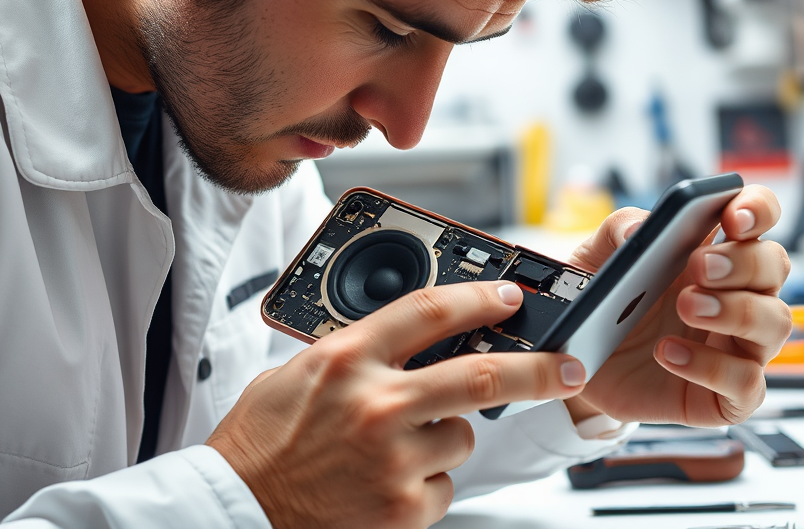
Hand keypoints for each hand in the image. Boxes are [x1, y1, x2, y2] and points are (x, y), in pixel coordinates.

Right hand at [207, 281, 585, 528]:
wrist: (234, 511)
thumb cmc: (259, 444)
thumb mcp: (295, 374)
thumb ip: (353, 353)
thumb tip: (401, 340)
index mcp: (347, 358)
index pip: (430, 310)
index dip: (479, 298)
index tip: (509, 297)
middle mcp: (377, 404)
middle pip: (482, 376)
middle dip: (538, 369)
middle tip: (568, 365)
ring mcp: (393, 459)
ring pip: (462, 437)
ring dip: (446, 436)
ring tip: (396, 446)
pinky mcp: (402, 509)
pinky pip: (442, 485)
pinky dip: (424, 482)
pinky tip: (384, 482)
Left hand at [567, 184, 791, 426]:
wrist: (578, 363)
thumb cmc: (602, 303)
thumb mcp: (594, 259)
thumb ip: (617, 231)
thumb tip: (642, 227)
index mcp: (711, 250)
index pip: (757, 217)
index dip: (757, 209)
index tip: (733, 216)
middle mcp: (736, 294)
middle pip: (774, 265)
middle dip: (743, 262)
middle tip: (698, 266)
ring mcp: (736, 345)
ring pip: (775, 322)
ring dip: (736, 311)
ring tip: (687, 307)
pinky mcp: (726, 393)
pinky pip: (747, 382)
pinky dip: (711, 367)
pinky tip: (668, 353)